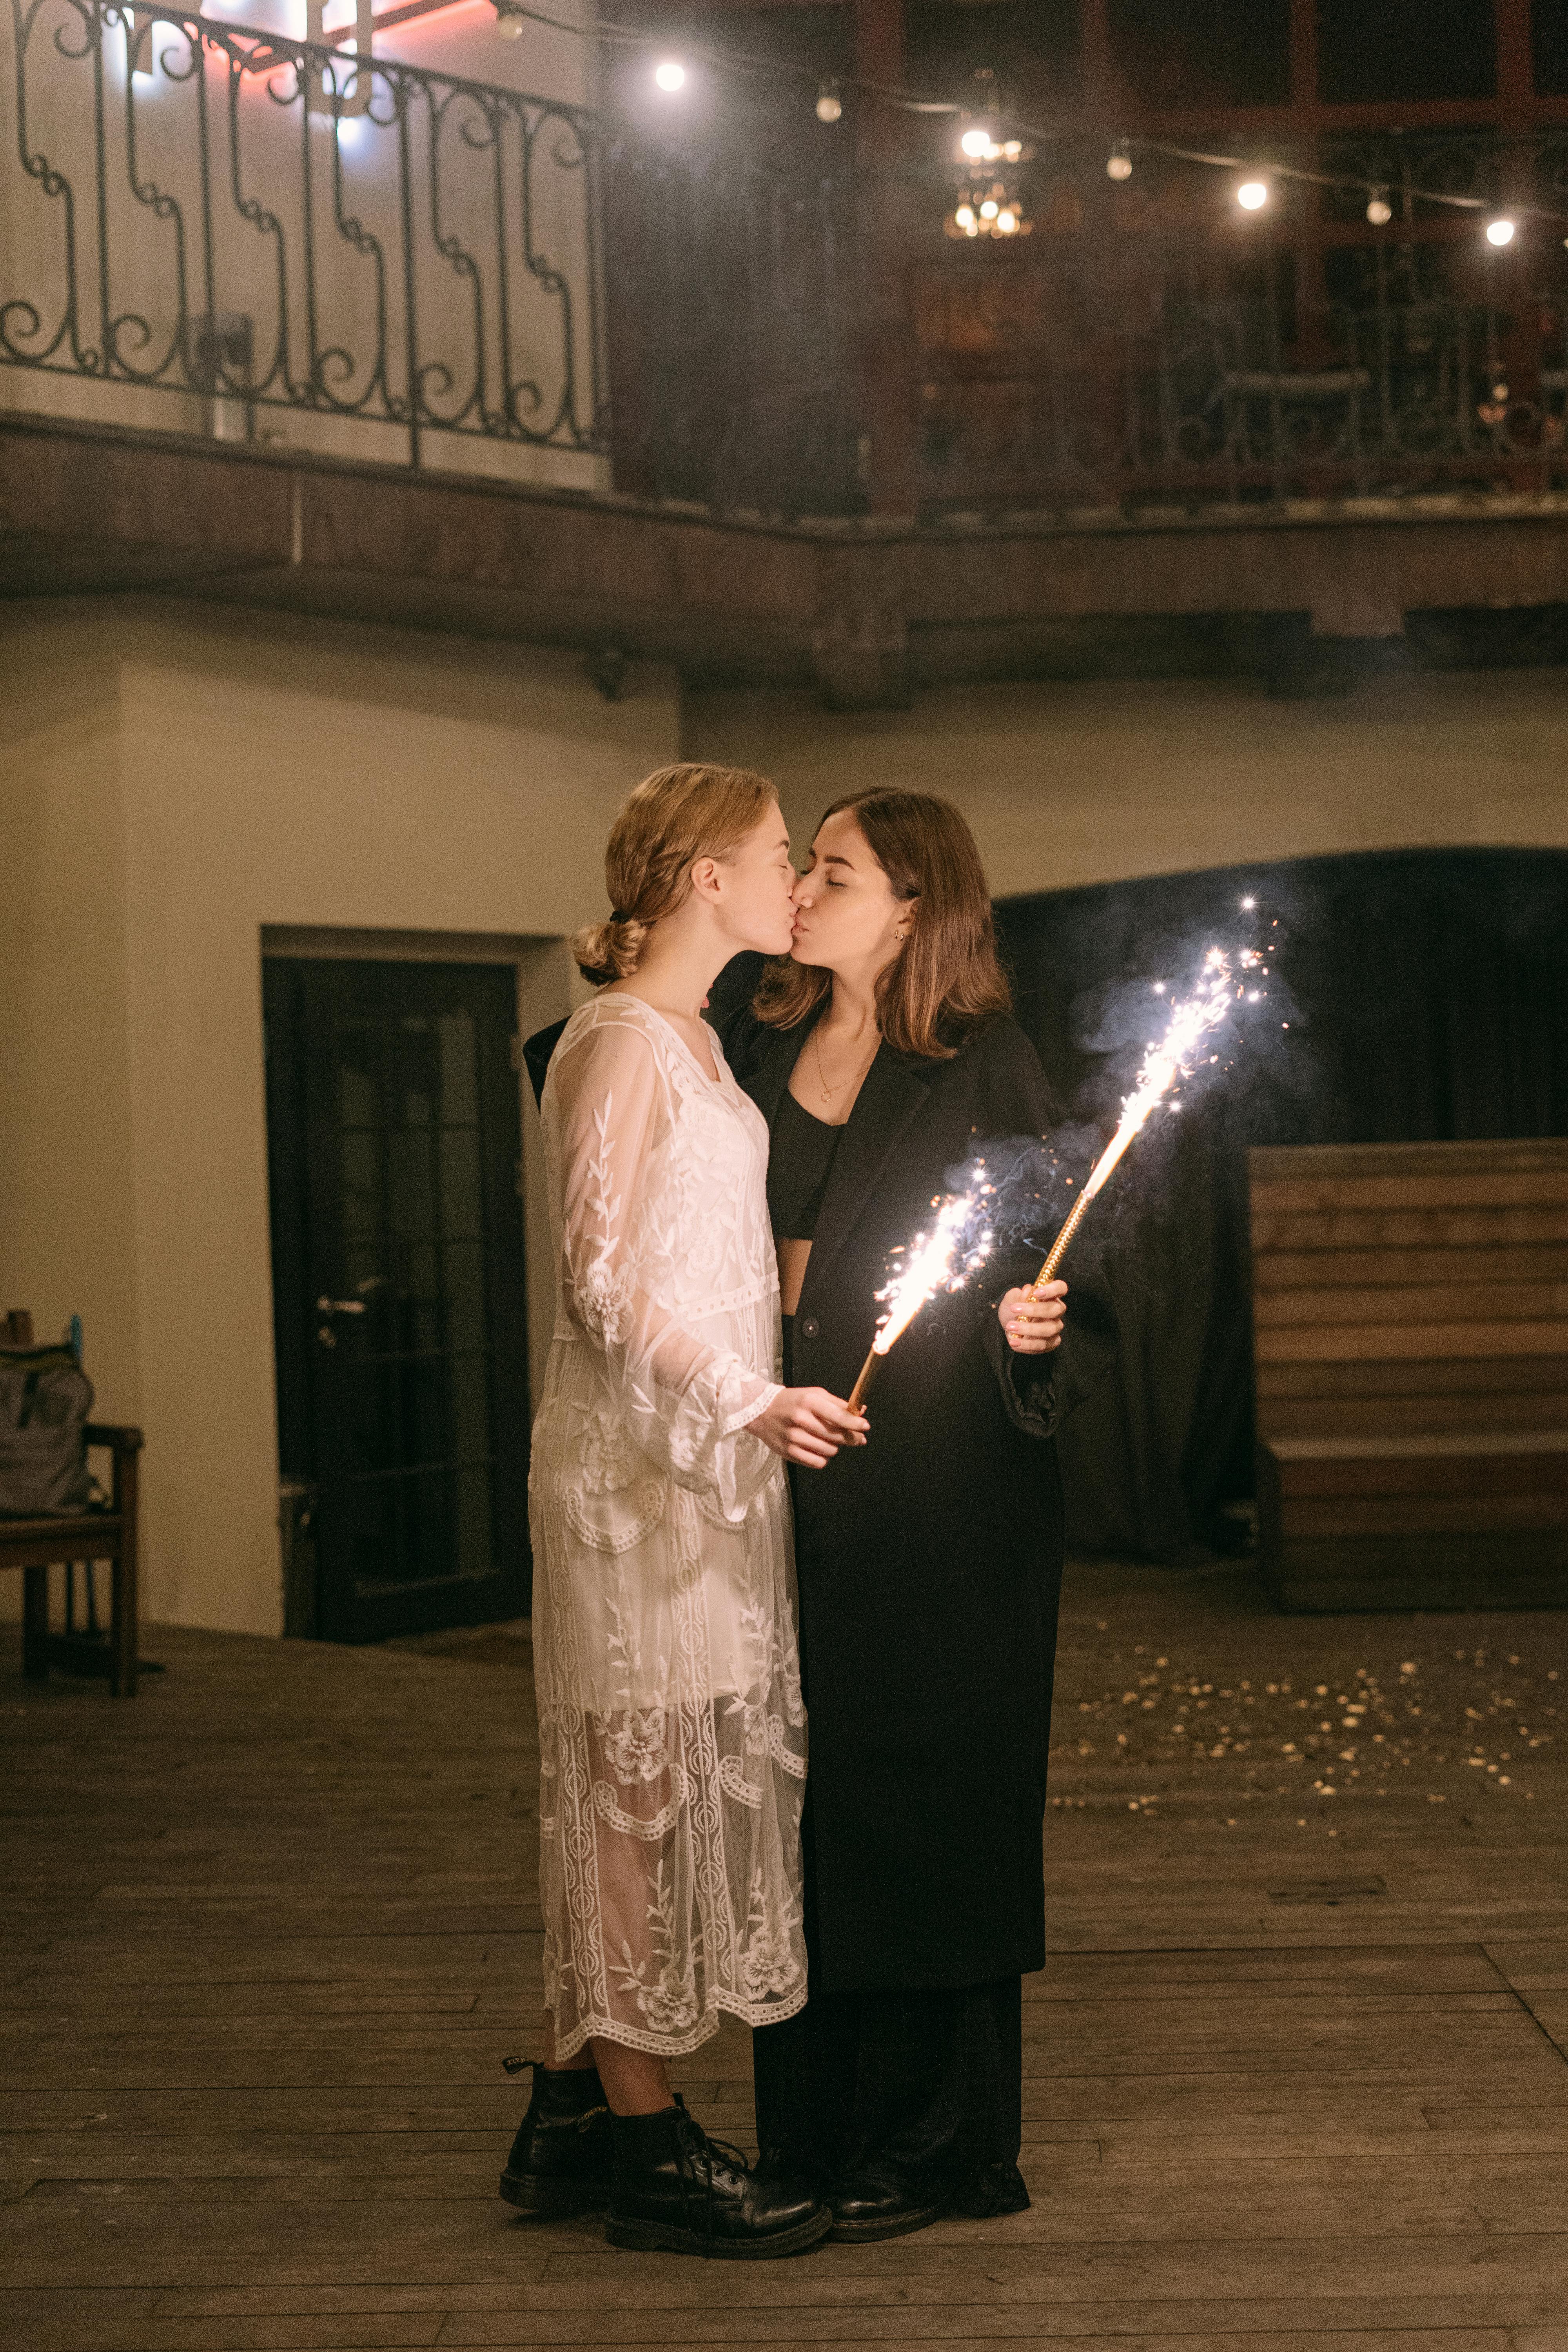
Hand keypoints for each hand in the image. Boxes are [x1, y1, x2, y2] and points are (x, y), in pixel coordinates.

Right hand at [752, 1386, 868, 1467]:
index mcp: (809, 1402)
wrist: (761, 1411)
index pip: (839, 1416)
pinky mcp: (788, 1452)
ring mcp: (793, 1438)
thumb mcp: (814, 1394)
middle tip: (857, 1437)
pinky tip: (820, 1449)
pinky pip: (817, 1463)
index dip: (855, 1424)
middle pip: (837, 1436)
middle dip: (851, 1437)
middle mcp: (801, 1420)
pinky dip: (823, 1458)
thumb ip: (838, 1404)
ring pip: (829, 1451)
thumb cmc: (793, 1402)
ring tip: (828, 1439)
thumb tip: (861, 1413)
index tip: (865, 1427)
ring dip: (834, 1446)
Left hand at [999, 1281, 1065, 1354]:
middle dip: (1034, 1310)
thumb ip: (1017, 1295)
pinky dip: (1027, 1344)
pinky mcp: (1051, 1342)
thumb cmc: (1013, 1309)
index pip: (1060, 1288)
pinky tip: (1014, 1341)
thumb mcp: (1010, 1300)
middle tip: (1014, 1310)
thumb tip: (1027, 1290)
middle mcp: (1056, 1311)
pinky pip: (1043, 1345)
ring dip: (1028, 1329)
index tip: (1036, 1293)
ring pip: (1049, 1329)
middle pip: (1055, 1310)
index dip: (1052, 1289)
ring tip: (1010, 1327)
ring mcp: (1055, 1327)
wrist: (1009, 1326)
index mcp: (1050, 1296)